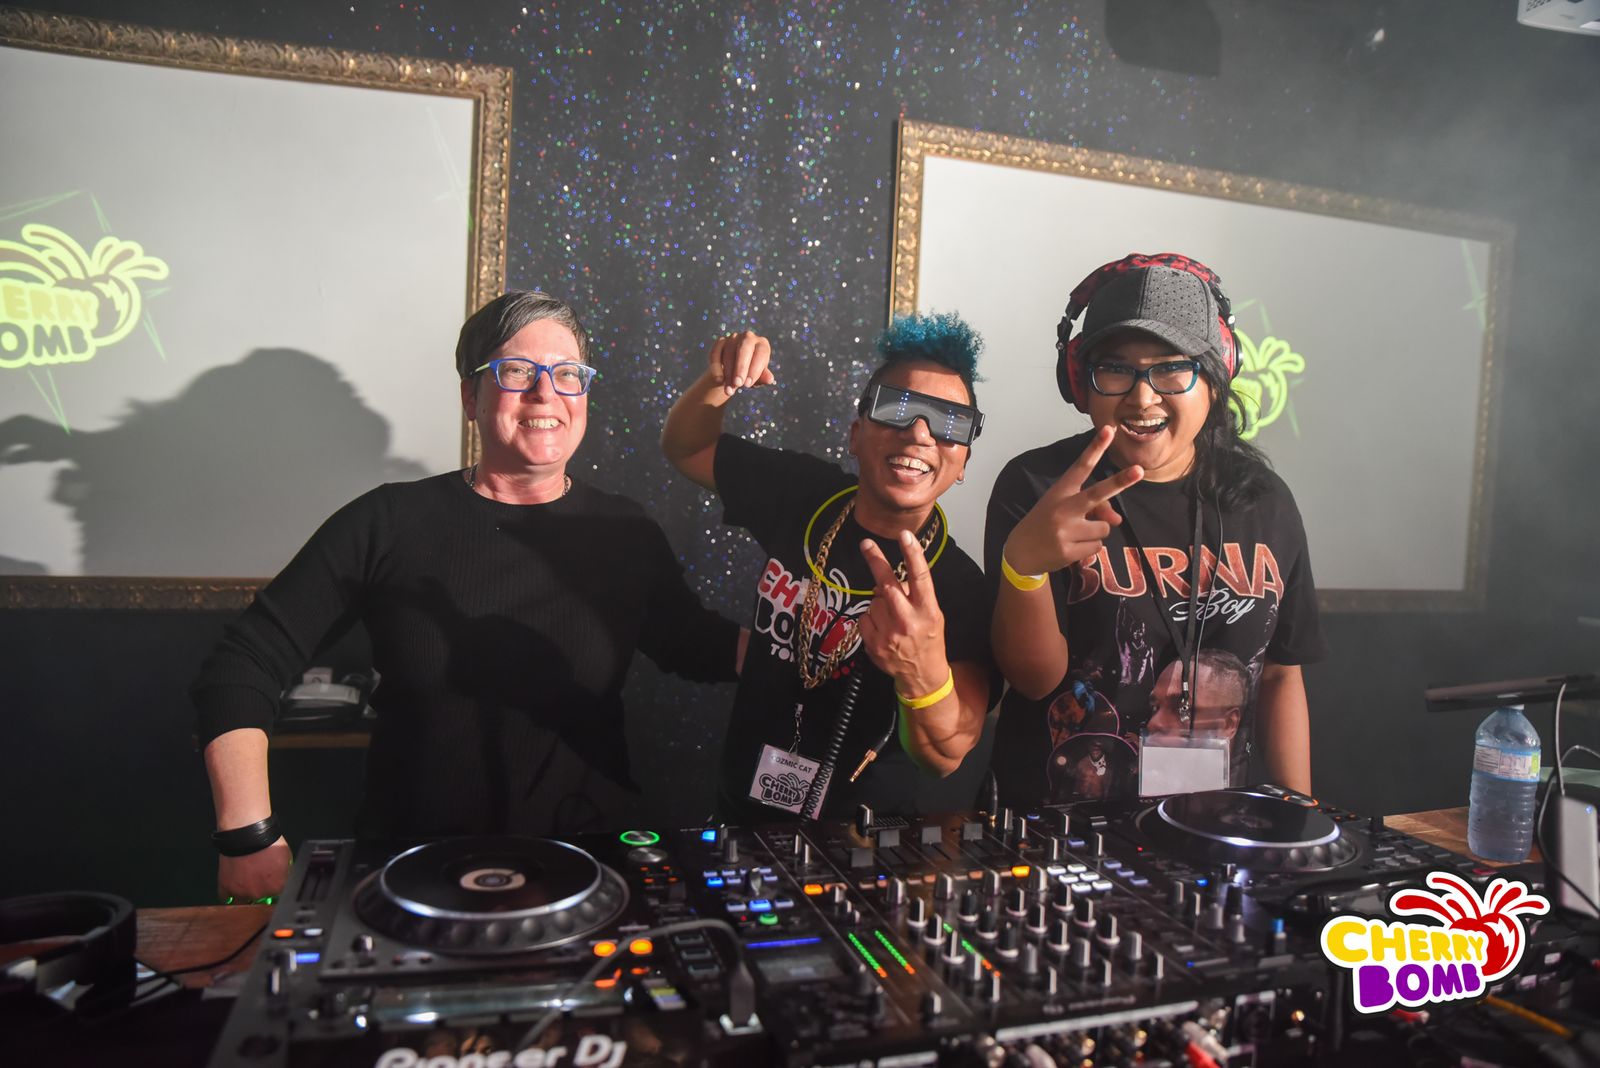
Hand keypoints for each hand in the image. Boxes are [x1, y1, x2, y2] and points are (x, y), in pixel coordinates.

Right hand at [218, 837, 290, 902]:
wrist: (247, 833)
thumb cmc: (267, 842)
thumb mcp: (286, 857)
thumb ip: (286, 873)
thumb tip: (286, 878)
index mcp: (277, 887)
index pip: (280, 897)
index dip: (276, 890)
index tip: (274, 887)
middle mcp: (259, 893)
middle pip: (261, 900)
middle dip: (262, 892)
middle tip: (260, 880)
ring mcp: (241, 892)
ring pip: (244, 902)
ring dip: (246, 895)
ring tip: (247, 882)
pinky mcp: (226, 887)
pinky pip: (226, 898)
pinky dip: (229, 894)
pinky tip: (234, 886)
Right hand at [707, 331, 775, 395]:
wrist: (734, 372)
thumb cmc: (750, 374)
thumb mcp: (758, 378)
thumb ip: (763, 378)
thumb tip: (770, 379)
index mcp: (762, 344)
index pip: (761, 353)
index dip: (755, 369)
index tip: (748, 384)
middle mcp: (748, 337)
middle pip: (745, 348)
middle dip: (741, 367)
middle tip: (738, 384)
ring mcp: (733, 338)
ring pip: (729, 352)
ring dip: (728, 373)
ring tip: (729, 390)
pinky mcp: (720, 342)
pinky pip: (716, 353)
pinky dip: (716, 367)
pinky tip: (719, 380)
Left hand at [858, 530, 946, 694]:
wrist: (922, 675)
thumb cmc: (928, 638)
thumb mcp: (932, 614)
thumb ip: (914, 595)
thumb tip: (889, 580)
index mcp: (928, 610)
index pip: (920, 577)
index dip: (912, 554)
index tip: (905, 536)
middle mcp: (909, 620)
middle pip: (888, 584)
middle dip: (876, 561)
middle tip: (866, 544)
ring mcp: (889, 634)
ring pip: (874, 601)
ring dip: (879, 604)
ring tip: (891, 618)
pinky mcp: (874, 644)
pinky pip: (865, 618)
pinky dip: (870, 619)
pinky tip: (882, 630)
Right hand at [1004, 425, 1143, 575]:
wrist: (1020, 552)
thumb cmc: (1045, 525)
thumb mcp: (1064, 511)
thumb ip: (1093, 509)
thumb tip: (1117, 520)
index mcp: (1061, 491)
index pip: (1081, 466)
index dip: (1096, 448)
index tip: (1110, 430)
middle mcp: (1063, 508)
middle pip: (1098, 493)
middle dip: (1120, 481)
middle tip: (1139, 470)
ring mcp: (1065, 531)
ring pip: (1104, 528)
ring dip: (1096, 532)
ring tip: (1075, 536)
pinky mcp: (1068, 552)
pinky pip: (1097, 547)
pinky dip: (1089, 549)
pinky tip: (1071, 548)